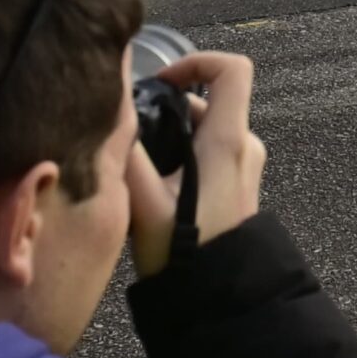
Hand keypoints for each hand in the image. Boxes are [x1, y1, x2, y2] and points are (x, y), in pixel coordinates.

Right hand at [127, 51, 266, 276]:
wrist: (220, 296)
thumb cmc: (184, 249)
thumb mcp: (143, 199)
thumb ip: (126, 151)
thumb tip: (110, 111)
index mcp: (229, 140)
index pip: (232, 69)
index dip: (195, 61)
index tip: (158, 82)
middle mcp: (245, 146)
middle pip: (209, 101)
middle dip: (167, 107)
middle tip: (127, 129)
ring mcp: (245, 166)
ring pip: (205, 129)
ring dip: (169, 134)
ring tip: (132, 159)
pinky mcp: (237, 185)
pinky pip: (209, 151)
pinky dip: (180, 153)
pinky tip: (148, 181)